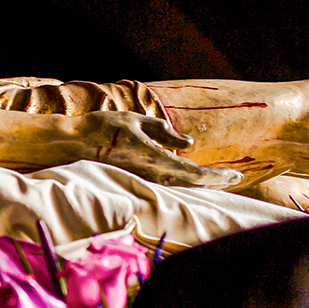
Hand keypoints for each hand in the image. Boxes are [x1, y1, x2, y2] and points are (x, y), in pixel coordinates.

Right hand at [78, 111, 241, 188]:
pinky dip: (183, 181)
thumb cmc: (103, 127)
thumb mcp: (137, 121)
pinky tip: (189, 178)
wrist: (72, 144)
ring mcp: (143, 178)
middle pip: (191, 184)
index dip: (217, 176)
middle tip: (235, 180)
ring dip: (200, 183)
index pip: (194, 172)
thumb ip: (164, 132)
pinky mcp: (136, 177)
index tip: (236, 176)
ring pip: (180, 185)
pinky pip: (166, 182)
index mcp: (155, 159)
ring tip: (218, 180)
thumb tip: (188, 143)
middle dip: (215, 182)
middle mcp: (151, 174)